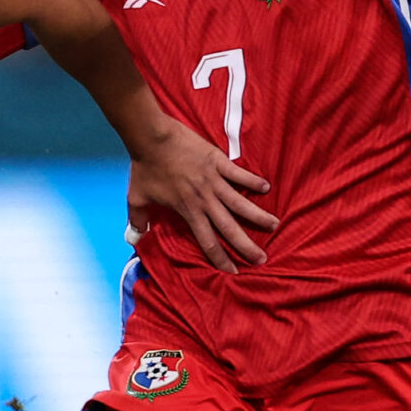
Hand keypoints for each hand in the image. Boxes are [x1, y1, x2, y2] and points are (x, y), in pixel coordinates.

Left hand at [126, 120, 277, 272]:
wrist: (152, 138)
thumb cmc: (144, 168)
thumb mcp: (136, 198)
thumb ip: (138, 219)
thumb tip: (136, 236)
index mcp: (188, 211)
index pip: (208, 242)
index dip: (221, 259)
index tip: (233, 272)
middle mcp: (204, 200)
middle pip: (230, 229)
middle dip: (246, 246)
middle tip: (262, 259)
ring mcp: (214, 181)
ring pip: (241, 204)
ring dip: (258, 216)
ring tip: (274, 225)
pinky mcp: (218, 162)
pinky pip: (240, 174)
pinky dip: (253, 181)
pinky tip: (267, 188)